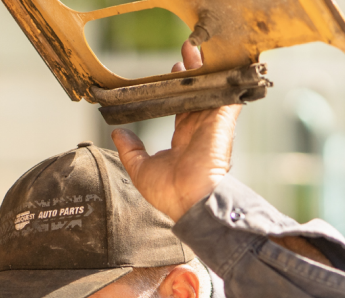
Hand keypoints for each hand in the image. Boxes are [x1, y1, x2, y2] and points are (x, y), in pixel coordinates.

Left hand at [111, 42, 241, 222]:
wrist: (192, 202)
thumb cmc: (170, 194)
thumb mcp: (141, 170)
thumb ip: (131, 150)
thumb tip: (117, 133)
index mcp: (184, 141)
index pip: (181, 110)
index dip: (175, 91)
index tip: (171, 73)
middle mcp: (200, 131)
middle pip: (196, 95)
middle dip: (190, 74)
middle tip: (183, 53)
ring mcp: (213, 125)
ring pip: (210, 91)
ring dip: (204, 70)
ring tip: (195, 48)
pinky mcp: (222, 122)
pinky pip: (227, 95)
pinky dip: (225, 79)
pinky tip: (220, 61)